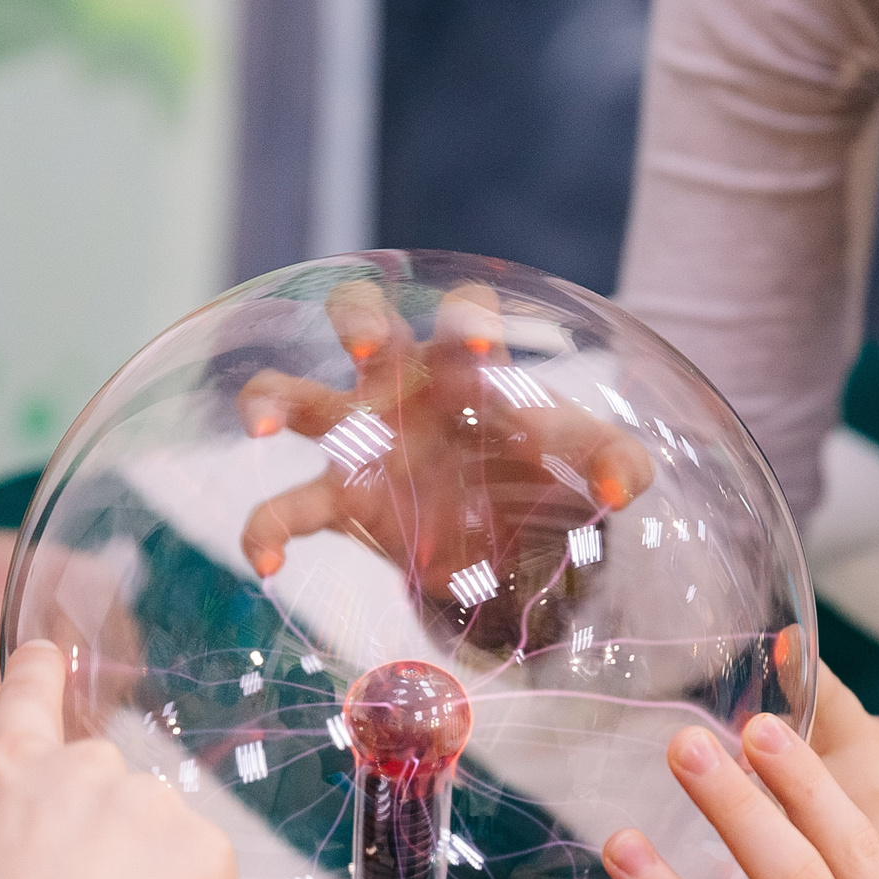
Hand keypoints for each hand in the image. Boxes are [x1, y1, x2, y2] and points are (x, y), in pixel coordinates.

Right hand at [235, 280, 656, 653]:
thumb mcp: (586, 460)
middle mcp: (401, 384)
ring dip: (268, 401)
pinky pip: (288, 506)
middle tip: (364, 348)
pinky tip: (264, 564)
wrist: (506, 535)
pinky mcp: (340, 499)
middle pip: (360, 313)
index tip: (479, 344)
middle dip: (355, 319)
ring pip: (295, 396)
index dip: (467, 320)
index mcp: (465, 362)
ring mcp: (361, 438)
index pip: (463, 314)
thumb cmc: (540, 468)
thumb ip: (617, 463)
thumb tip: (620, 487)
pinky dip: (264, 530)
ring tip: (258, 428)